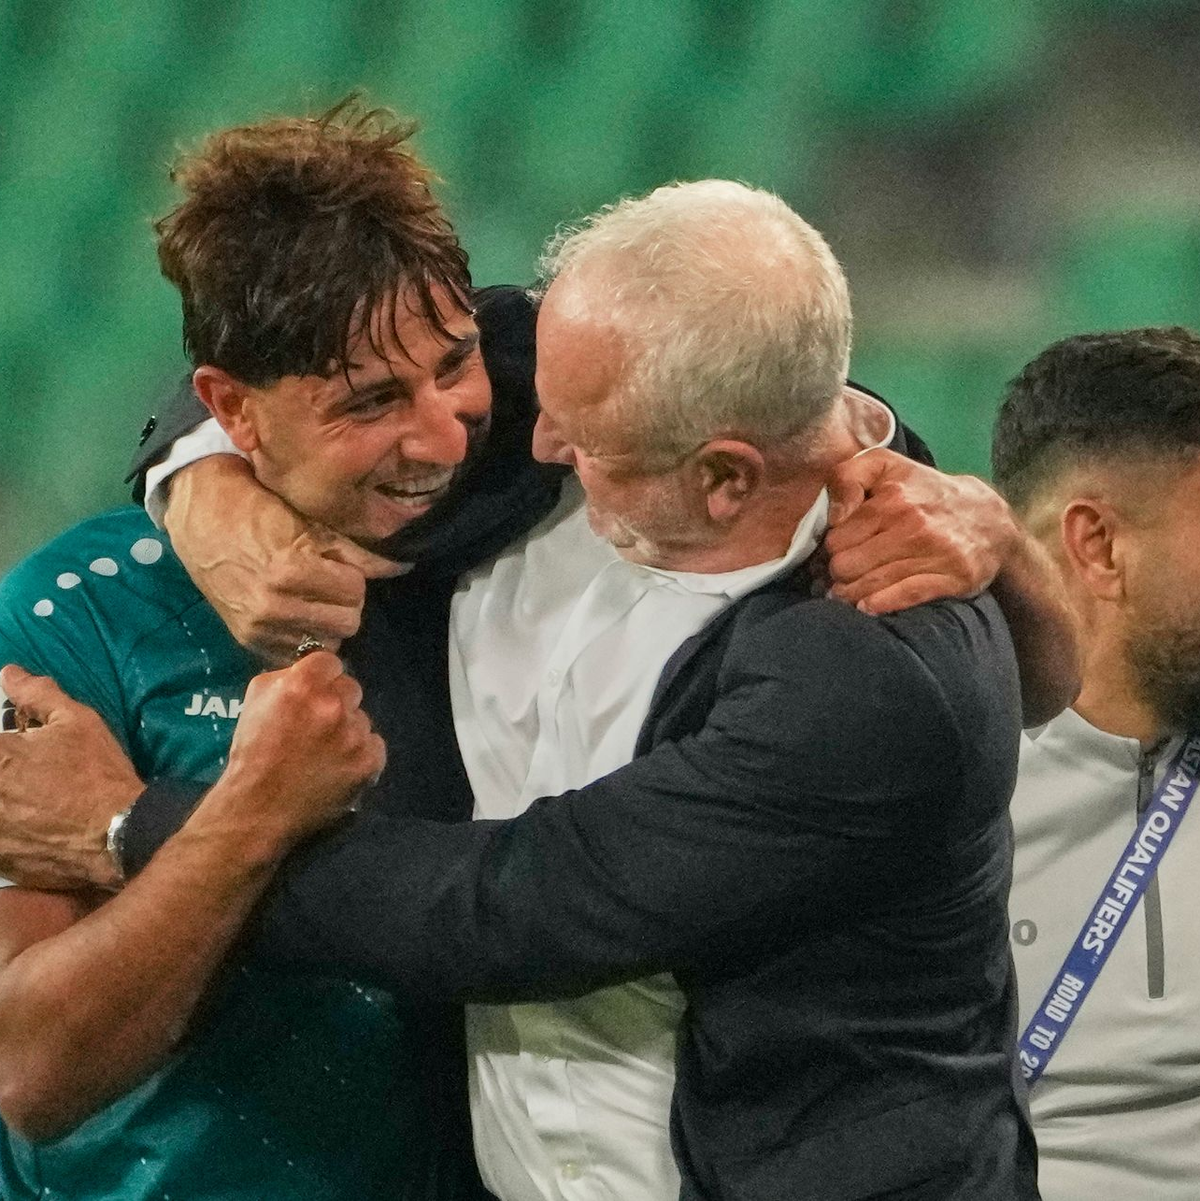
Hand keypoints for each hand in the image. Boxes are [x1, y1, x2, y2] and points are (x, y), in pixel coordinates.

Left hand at [0, 666, 142, 889]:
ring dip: (7, 803)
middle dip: (5, 773)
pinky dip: (9, 831)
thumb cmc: (97, 773)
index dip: (5, 746)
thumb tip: (9, 673)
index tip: (16, 748)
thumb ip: (38, 695)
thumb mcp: (78, 722)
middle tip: (28, 775)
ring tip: (30, 802)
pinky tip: (29, 826)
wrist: (118, 835)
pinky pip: (0, 843)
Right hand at [165, 457, 405, 663]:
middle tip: (331, 586)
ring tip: (313, 601)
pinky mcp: (248, 641)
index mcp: (290, 571)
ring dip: (327, 624)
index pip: (355, 592)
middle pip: (347, 623)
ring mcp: (259, 628)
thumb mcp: (308, 523)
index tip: (340, 567)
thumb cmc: (257, 511)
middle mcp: (274, 606)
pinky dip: (304, 638)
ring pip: (326, 643)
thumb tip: (400, 567)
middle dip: (346, 603)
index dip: (352, 578)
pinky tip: (296, 616)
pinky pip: (298, 654)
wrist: (199, 519)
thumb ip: (355, 552)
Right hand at [199, 652, 385, 855]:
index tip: (314, 692)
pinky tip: (340, 766)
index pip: (330, 662)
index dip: (322, 677)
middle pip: (350, 688)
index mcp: (303, 684)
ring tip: (325, 752)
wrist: (257, 808)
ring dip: (348, 730)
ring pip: (361, 719)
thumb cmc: (252, 752)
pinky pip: (374, 745)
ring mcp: (354, 734)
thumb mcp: (256, 700)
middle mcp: (333, 704)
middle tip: (318, 724)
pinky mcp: (368, 762)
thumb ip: (286, 677)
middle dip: (337, 702)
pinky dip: (361, 754)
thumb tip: (311, 670)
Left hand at [823, 450, 1019, 613]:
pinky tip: (867, 606)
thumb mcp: (886, 466)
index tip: (835, 552)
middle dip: (838, 573)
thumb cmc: (926, 492)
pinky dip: (880, 605)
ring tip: (845, 594)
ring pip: (869, 585)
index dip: (830, 549)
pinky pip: (904, 595)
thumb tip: (833, 516)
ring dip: (850, 594)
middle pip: (846, 566)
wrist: (988, 518)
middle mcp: (913, 525)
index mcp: (892, 498)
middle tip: (840, 574)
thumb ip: (847, 477)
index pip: (836, 539)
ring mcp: (934, 553)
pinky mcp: (952, 577)